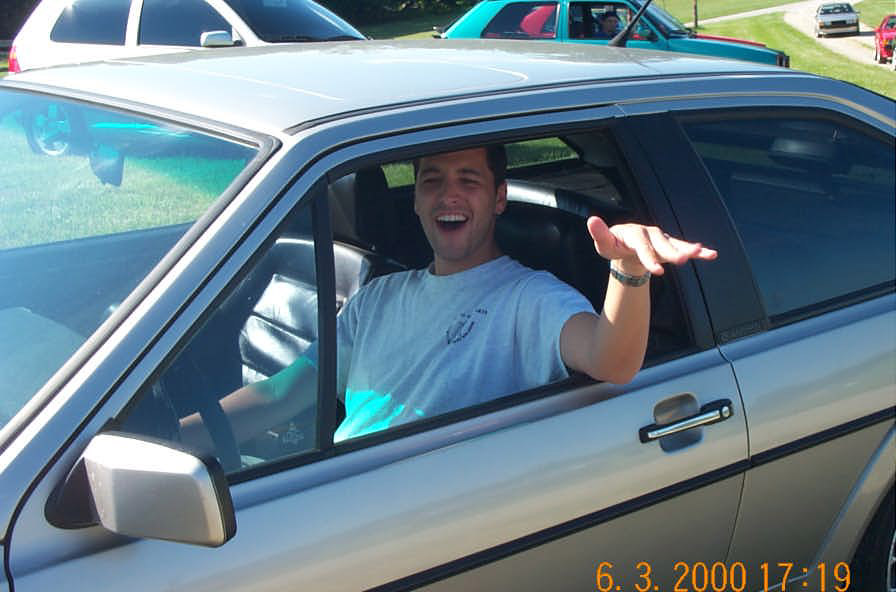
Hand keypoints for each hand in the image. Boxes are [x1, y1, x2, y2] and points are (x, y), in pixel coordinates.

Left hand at [586, 216, 716, 275]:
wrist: (625, 246)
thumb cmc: (613, 245)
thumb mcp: (604, 243)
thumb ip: (600, 234)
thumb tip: (591, 220)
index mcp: (634, 233)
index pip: (642, 245)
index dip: (649, 257)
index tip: (657, 271)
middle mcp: (650, 233)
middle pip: (662, 244)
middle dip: (671, 252)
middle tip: (681, 261)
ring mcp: (661, 239)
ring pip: (675, 244)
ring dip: (688, 248)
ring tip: (701, 252)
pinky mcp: (669, 245)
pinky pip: (683, 246)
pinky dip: (696, 251)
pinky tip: (710, 255)